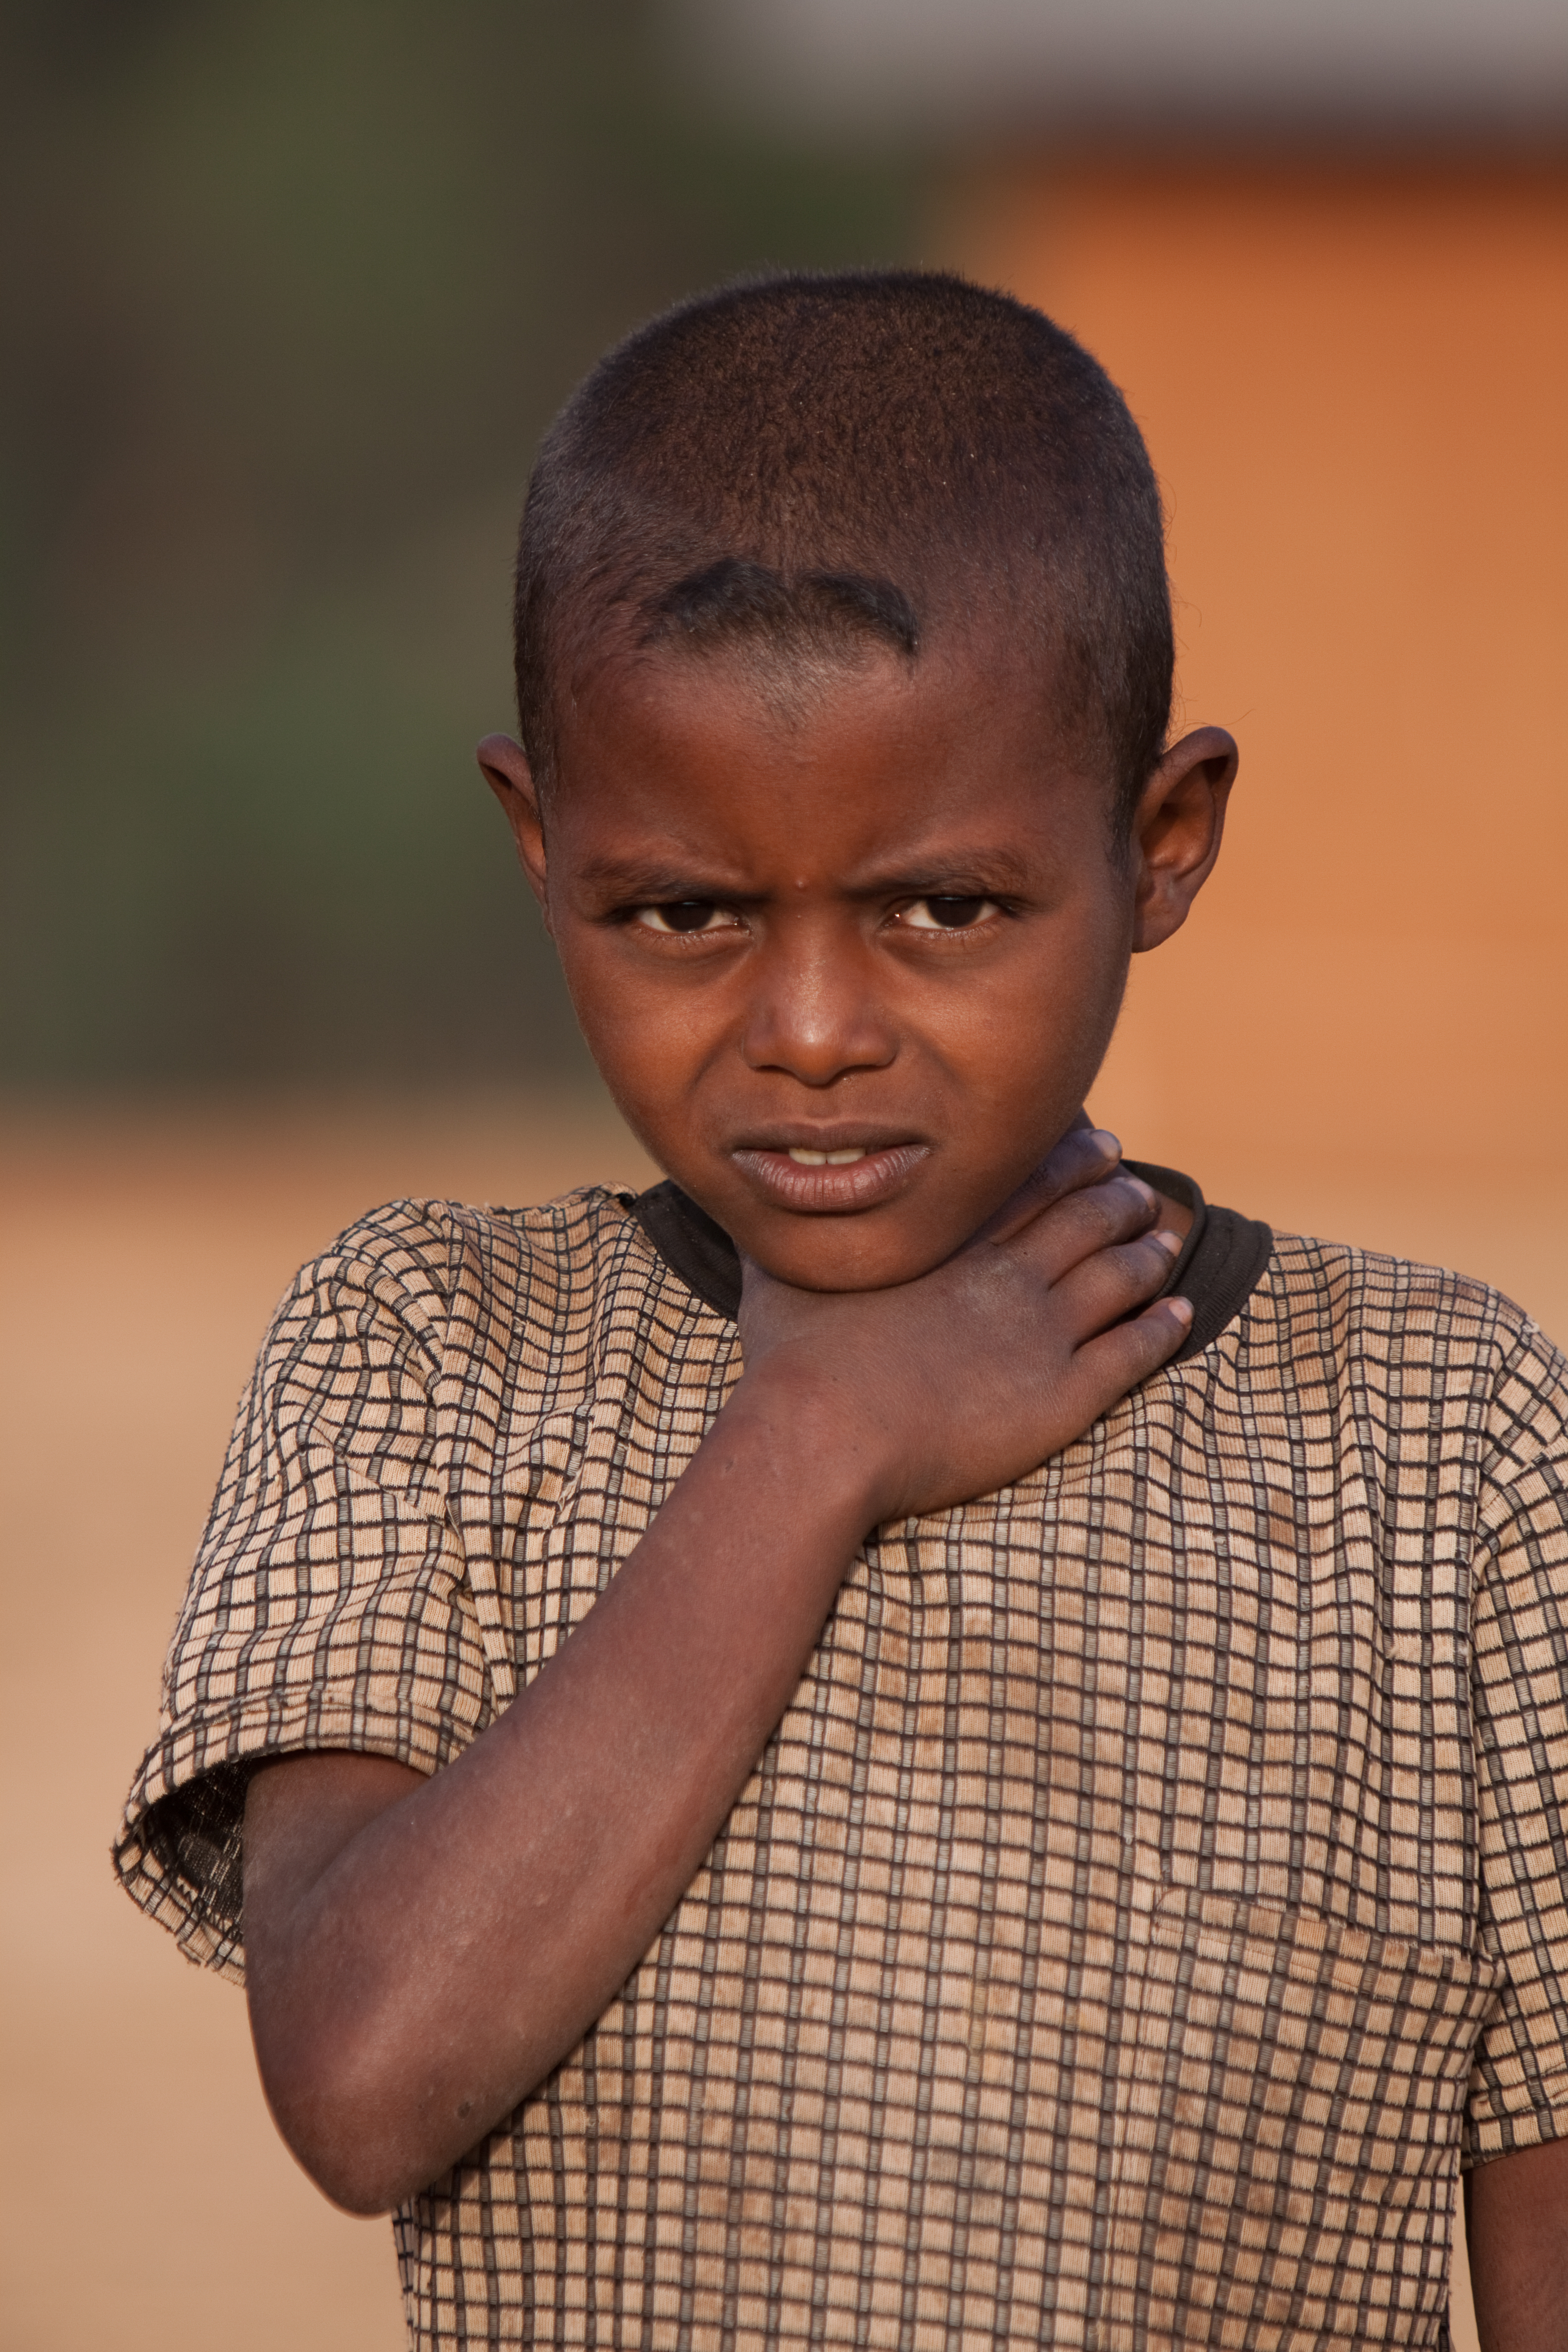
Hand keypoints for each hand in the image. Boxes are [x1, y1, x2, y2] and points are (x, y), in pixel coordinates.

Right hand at [737, 1123, 1191, 1526]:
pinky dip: (1163, 1328)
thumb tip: (745, 1190)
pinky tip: (1182, 1315)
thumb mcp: (777, 1273)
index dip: (1072, 1156)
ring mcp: (1041, 1332)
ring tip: (1167, 1240)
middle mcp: (1007, 1271)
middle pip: (1087, 1216)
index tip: (1097, 1141)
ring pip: (1121, 1276)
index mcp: (951, 1237)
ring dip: (1150, 1252)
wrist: (825, 1435)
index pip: (1031, 1176)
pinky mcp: (1062, 1396)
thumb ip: (777, 1229)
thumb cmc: (794, 1358)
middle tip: (1138, 1187)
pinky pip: (1131, 1353)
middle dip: (1120, 1194)